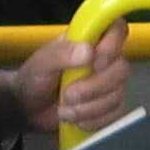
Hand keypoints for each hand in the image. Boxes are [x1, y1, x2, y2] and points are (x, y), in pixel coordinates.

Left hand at [10, 23, 130, 136]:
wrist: (29, 110)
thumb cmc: (35, 79)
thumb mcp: (40, 63)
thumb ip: (60, 54)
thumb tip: (87, 51)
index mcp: (89, 40)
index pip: (116, 29)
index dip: (112, 44)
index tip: (95, 61)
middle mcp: (104, 60)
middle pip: (120, 68)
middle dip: (94, 87)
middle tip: (67, 94)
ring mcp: (109, 84)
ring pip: (117, 94)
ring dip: (89, 107)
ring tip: (64, 110)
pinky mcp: (110, 107)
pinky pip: (115, 114)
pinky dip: (94, 120)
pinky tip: (77, 120)